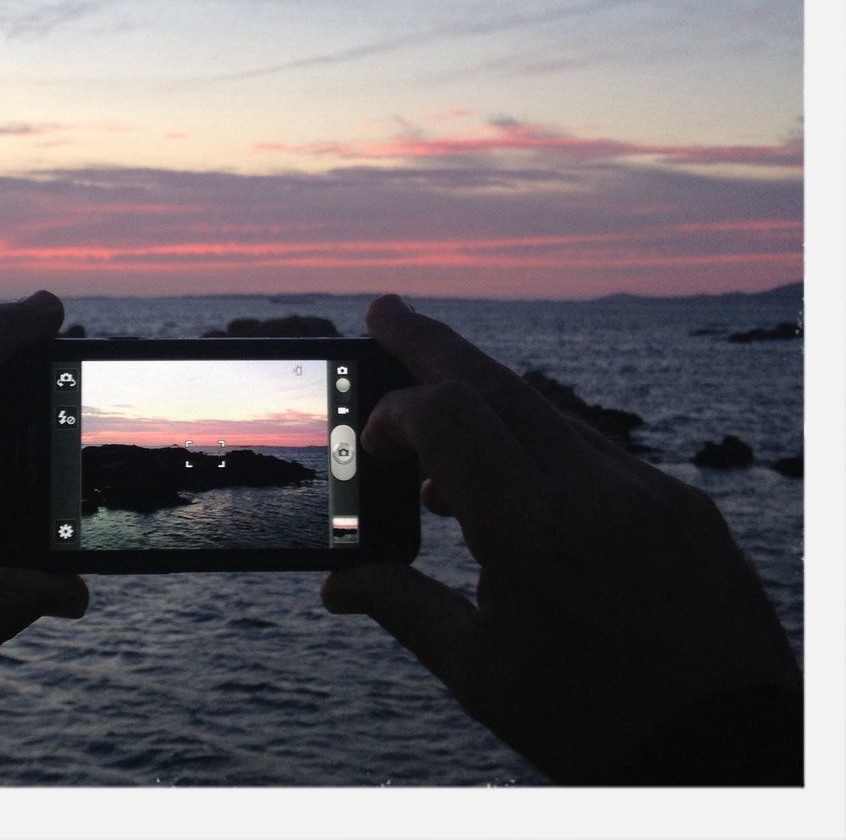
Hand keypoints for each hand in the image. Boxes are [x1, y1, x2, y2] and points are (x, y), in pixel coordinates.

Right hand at [322, 295, 800, 783]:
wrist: (732, 757)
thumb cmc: (596, 725)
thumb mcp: (482, 673)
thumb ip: (402, 606)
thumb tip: (336, 584)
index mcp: (533, 535)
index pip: (447, 418)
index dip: (395, 414)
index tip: (371, 441)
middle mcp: (593, 492)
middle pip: (495, 382)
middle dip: (430, 342)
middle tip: (385, 310)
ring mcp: (646, 489)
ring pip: (546, 409)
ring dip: (484, 396)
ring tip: (438, 419)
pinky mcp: (681, 500)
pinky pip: (594, 446)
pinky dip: (538, 442)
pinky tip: (513, 481)